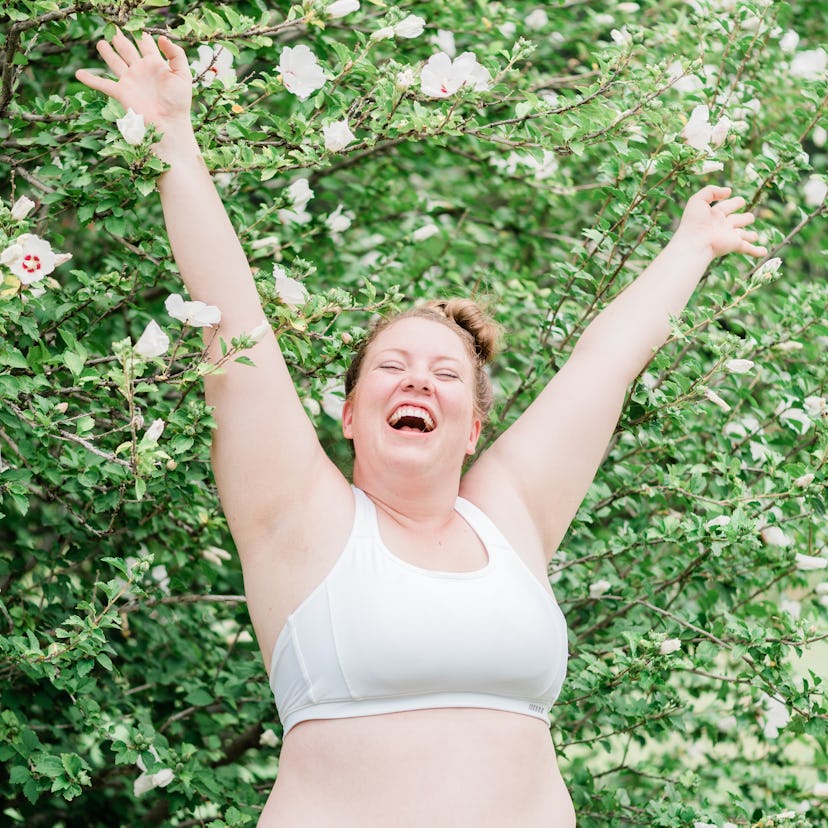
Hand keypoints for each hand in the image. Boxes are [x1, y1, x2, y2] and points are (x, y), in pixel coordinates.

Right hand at [75, 30, 192, 134]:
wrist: (168, 123)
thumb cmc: (178, 102)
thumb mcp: (183, 74)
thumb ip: (176, 54)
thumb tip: (162, 37)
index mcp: (156, 65)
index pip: (147, 46)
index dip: (143, 37)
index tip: (139, 30)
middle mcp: (141, 71)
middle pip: (128, 50)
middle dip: (121, 40)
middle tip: (114, 29)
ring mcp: (130, 81)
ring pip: (115, 62)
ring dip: (108, 53)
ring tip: (101, 43)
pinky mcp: (121, 93)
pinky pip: (103, 84)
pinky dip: (90, 79)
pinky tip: (79, 74)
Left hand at [677, 185, 767, 259]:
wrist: (695, 242)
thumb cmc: (694, 222)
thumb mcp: (698, 200)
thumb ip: (711, 191)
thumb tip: (729, 191)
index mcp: (713, 215)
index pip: (726, 207)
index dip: (734, 203)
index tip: (741, 201)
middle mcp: (722, 226)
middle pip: (737, 220)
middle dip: (744, 218)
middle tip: (750, 218)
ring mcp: (729, 236)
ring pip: (743, 234)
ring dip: (749, 235)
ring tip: (755, 236)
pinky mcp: (735, 244)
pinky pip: (748, 248)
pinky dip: (756, 250)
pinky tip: (763, 252)